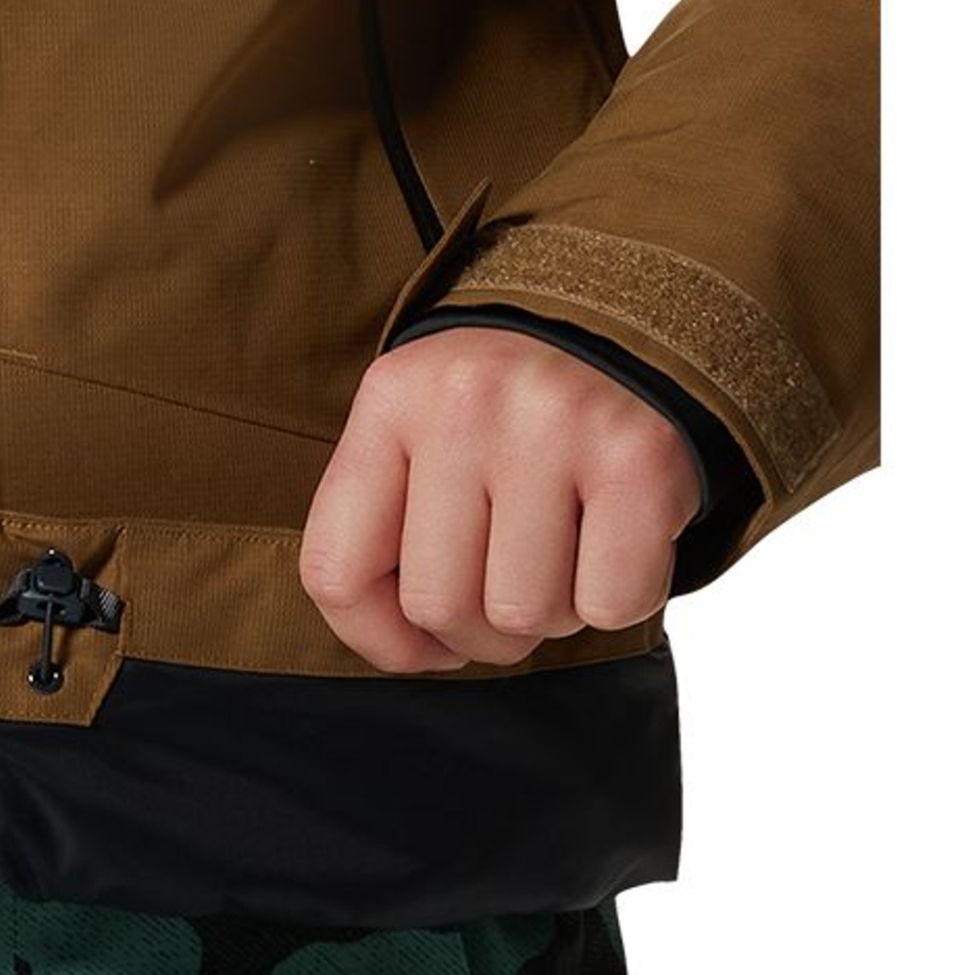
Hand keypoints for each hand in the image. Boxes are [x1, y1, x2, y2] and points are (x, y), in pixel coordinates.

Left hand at [299, 327, 699, 671]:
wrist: (624, 326)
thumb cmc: (504, 412)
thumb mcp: (418, 434)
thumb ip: (383, 526)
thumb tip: (403, 648)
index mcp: (392, 400)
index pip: (336, 571)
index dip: (376, 637)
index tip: (419, 640)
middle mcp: (465, 405)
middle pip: (437, 603)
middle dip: (476, 630)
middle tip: (506, 587)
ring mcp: (554, 426)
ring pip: (524, 613)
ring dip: (549, 614)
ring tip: (561, 555)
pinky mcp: (638, 458)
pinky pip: (609, 605)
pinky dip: (613, 600)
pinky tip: (611, 545)